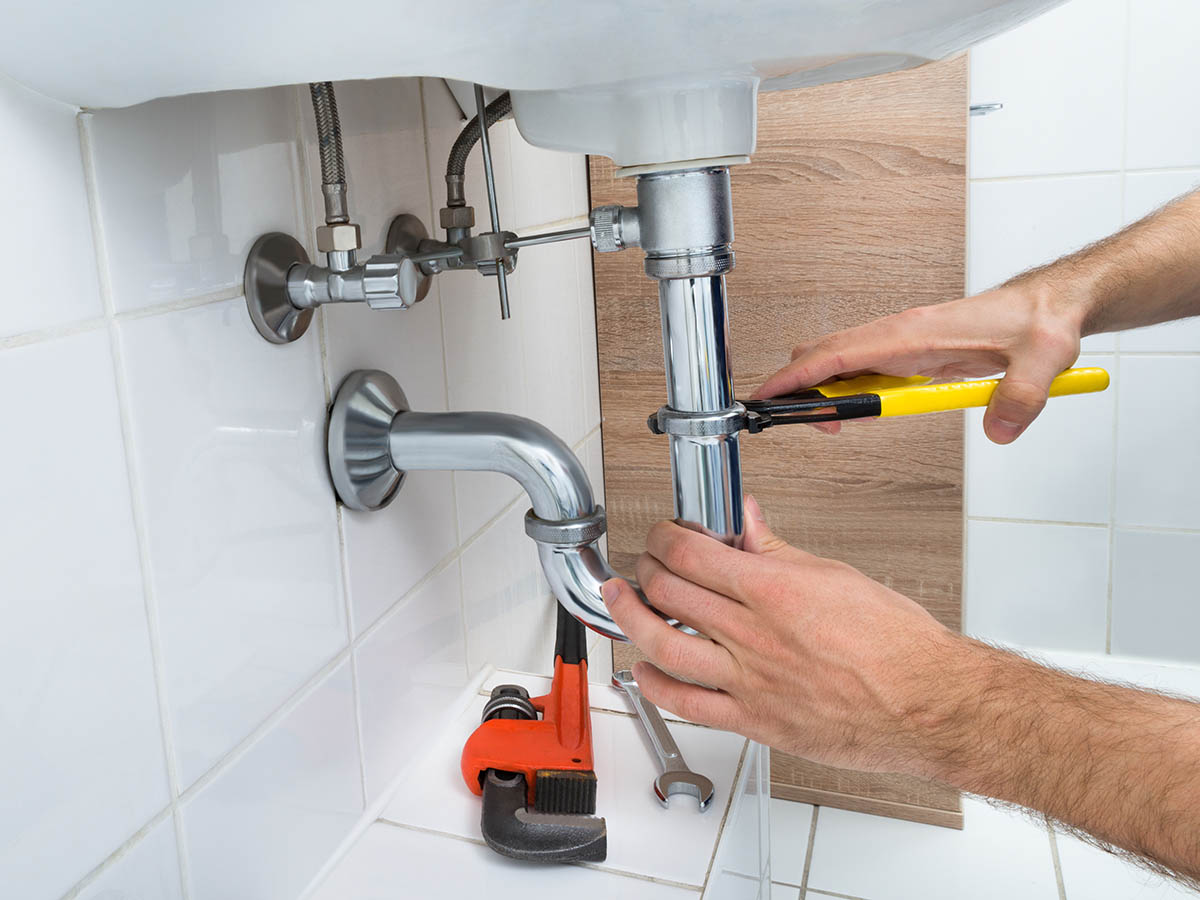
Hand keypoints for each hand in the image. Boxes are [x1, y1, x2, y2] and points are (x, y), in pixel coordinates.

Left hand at [602, 496, 967, 775]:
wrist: (928, 705)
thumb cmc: (897, 646)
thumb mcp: (837, 577)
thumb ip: (781, 552)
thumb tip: (750, 523)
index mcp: (775, 591)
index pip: (692, 554)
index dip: (664, 539)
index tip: (663, 536)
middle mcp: (755, 636)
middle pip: (671, 594)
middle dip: (647, 570)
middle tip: (644, 564)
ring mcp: (750, 681)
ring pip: (665, 646)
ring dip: (632, 619)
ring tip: (621, 601)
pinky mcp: (755, 721)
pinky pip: (688, 705)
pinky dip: (656, 685)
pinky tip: (646, 669)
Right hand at [751, 284, 1083, 443]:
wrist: (1051, 305)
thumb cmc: (1040, 323)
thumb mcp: (1041, 361)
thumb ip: (1020, 398)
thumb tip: (998, 431)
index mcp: (915, 333)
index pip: (838, 354)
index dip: (798, 376)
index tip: (770, 395)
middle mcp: (900, 333)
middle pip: (826, 356)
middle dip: (804, 390)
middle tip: (815, 426)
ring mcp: (902, 341)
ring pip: (841, 362)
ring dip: (830, 393)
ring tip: (840, 423)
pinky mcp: (912, 352)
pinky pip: (865, 369)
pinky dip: (853, 390)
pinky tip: (870, 409)